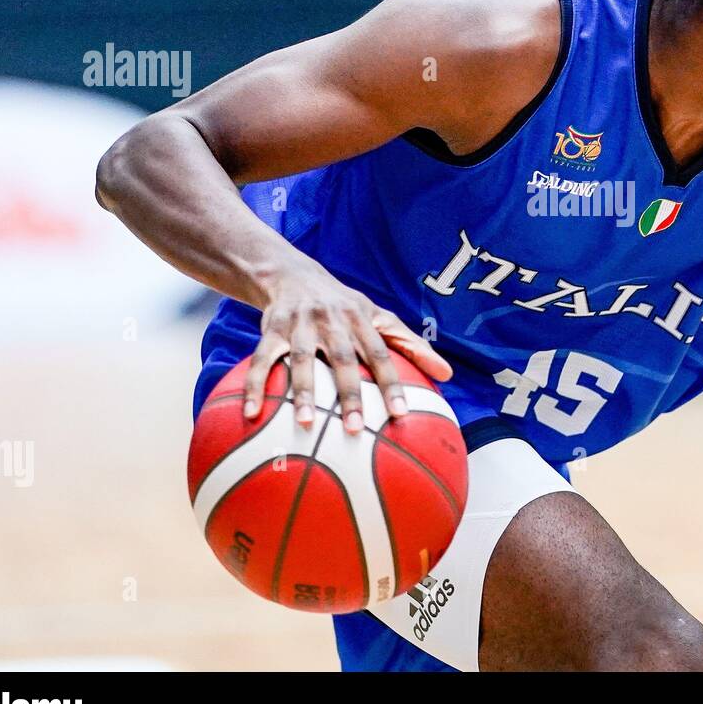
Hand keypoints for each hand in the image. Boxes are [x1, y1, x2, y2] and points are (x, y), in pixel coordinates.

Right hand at [243, 258, 451, 434]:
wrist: (292, 274)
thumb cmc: (344, 306)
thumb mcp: (379, 317)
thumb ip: (412, 346)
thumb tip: (448, 375)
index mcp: (362, 320)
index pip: (381, 354)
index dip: (392, 383)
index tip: (400, 414)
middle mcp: (333, 320)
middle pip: (343, 359)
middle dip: (349, 394)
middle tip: (356, 429)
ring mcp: (301, 324)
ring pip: (302, 359)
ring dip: (303, 391)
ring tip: (304, 422)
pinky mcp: (271, 329)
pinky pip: (263, 359)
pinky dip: (256, 385)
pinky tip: (253, 413)